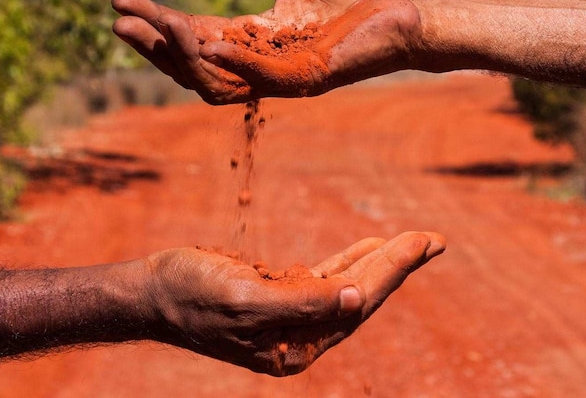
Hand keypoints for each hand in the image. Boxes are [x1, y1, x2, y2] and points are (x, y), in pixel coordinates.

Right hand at [112, 0, 423, 103]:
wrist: (403, 10)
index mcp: (250, 41)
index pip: (190, 37)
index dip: (154, 22)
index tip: (120, 0)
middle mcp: (259, 65)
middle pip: (192, 67)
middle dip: (154, 46)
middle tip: (120, 21)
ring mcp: (281, 76)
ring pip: (217, 81)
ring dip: (184, 56)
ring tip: (158, 23)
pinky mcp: (308, 78)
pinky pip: (262, 79)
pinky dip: (233, 62)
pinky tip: (206, 40)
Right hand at [144, 231, 444, 375]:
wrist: (152, 291)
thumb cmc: (191, 294)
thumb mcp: (245, 299)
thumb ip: (303, 303)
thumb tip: (357, 299)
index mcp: (295, 347)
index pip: (356, 305)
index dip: (391, 271)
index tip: (421, 242)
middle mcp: (299, 337)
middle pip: (360, 298)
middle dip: (397, 266)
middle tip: (434, 239)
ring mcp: (289, 318)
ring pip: (346, 287)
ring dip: (380, 262)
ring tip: (414, 242)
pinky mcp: (277, 297)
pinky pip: (323, 279)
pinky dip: (347, 262)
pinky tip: (368, 247)